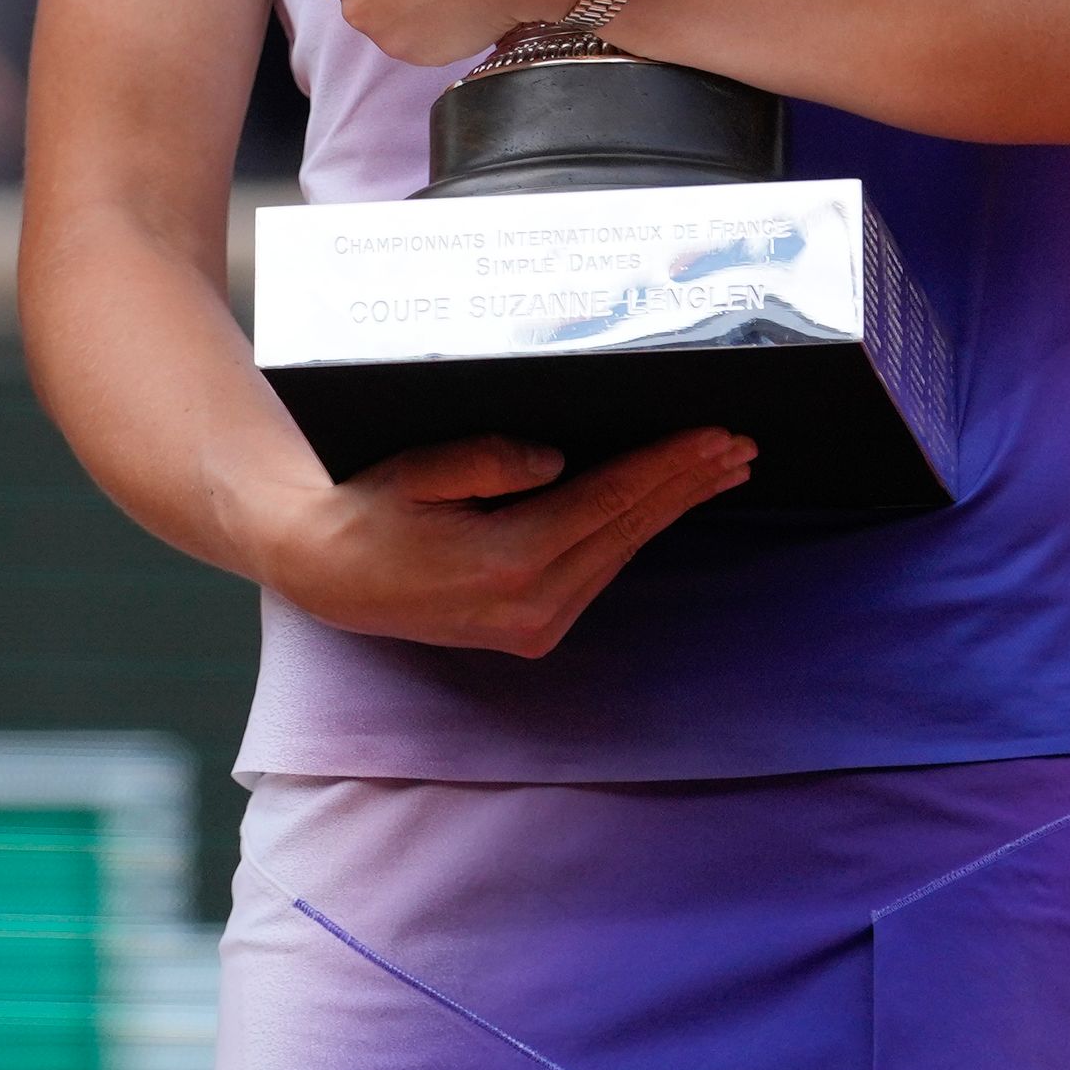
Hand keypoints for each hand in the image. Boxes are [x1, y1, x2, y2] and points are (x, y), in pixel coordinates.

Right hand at [250, 429, 755, 656]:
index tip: (715, 436)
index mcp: (506, 562)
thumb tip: (559, 461)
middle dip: (688, 484)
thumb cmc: (368, 508)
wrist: (328, 574)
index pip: (608, 502)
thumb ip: (488, 461)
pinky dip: (635, 532)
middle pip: (628, 530)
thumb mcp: (417, 471)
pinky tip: (663, 505)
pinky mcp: (533, 633)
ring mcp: (535, 627)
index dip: (666, 466)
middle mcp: (531, 606)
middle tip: (741, 446)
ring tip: (720, 470)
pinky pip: (599, 570)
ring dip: (672, 508)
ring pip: (621, 553)